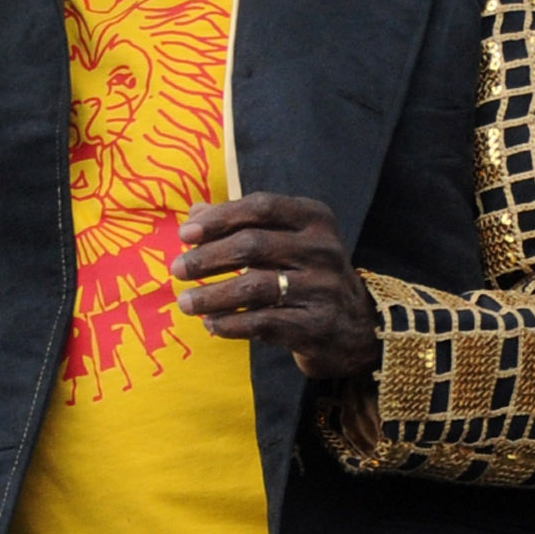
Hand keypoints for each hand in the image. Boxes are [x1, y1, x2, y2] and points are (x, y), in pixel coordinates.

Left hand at [173, 194, 381, 378]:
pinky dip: (230, 324)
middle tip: (178, 270)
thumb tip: (194, 214)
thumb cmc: (308, 275)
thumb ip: (241, 223)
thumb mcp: (285, 240)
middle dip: (207, 258)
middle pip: (253, 245)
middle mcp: (323, 250)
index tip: (185, 234)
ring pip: (254, 287)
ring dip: (212, 295)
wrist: (357, 326)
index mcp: (315, 219)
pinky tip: (212, 324)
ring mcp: (322, 289)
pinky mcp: (316, 326)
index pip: (262, 207)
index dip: (220, 218)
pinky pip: (262, 323)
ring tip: (186, 302)